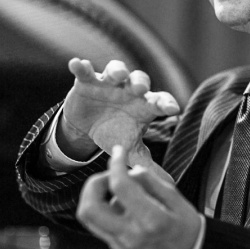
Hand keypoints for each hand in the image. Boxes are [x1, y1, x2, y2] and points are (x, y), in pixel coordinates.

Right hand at [59, 58, 179, 180]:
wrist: (86, 128)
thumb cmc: (115, 134)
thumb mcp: (130, 150)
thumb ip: (147, 163)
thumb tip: (170, 183)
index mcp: (143, 106)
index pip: (159, 101)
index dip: (166, 103)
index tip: (173, 110)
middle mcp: (129, 91)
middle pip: (139, 80)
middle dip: (140, 82)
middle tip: (140, 89)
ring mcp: (108, 84)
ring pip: (116, 70)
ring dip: (117, 71)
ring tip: (117, 76)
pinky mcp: (86, 81)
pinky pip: (84, 71)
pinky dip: (80, 66)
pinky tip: (76, 64)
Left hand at [77, 145, 200, 248]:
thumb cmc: (186, 228)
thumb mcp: (178, 200)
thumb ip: (152, 182)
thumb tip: (131, 170)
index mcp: (150, 220)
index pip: (121, 186)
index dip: (116, 164)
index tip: (119, 152)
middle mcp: (131, 234)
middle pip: (90, 207)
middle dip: (93, 183)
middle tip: (108, 174)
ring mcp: (121, 244)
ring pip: (88, 217)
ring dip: (93, 195)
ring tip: (112, 187)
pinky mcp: (117, 247)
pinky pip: (97, 224)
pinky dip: (101, 207)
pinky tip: (118, 201)